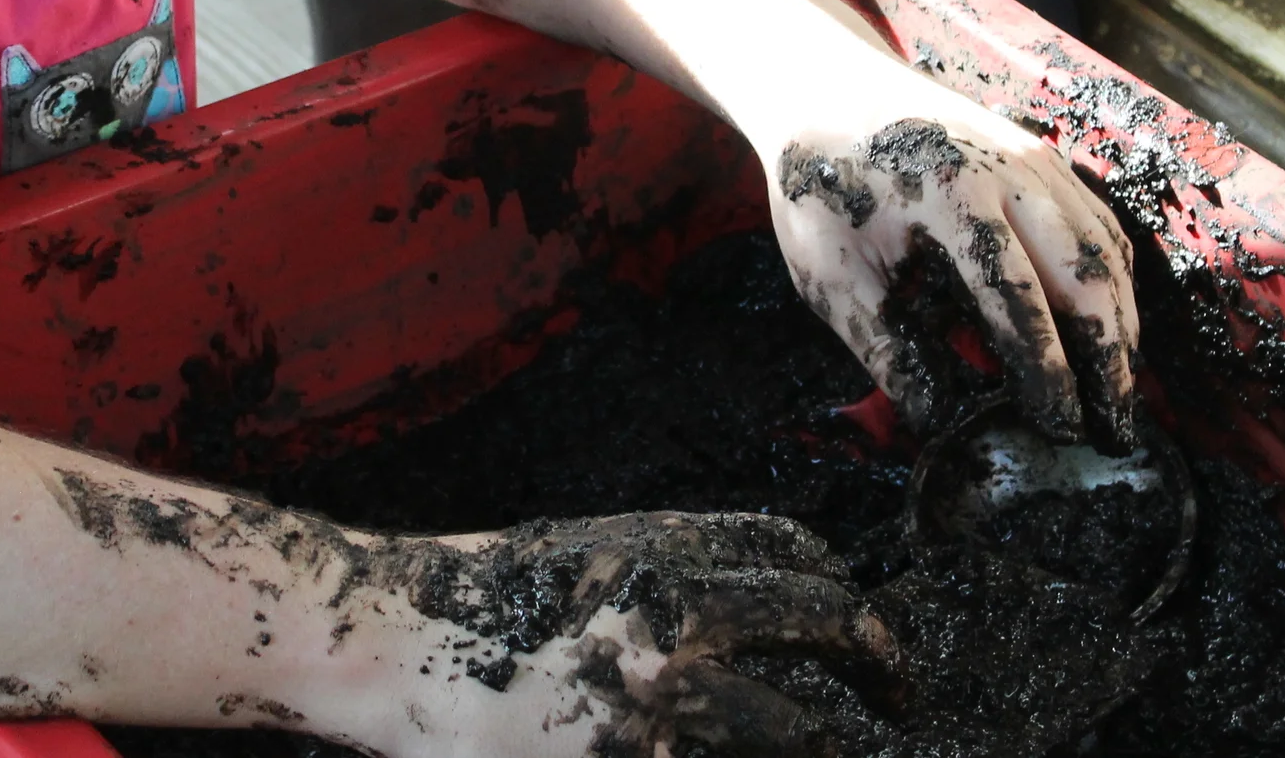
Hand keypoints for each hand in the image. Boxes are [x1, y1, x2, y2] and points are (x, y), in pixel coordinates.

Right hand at [400, 512, 895, 757]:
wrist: (384, 639)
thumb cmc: (469, 601)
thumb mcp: (579, 557)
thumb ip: (657, 578)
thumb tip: (727, 608)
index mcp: (663, 547)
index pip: (793, 552)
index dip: (839, 592)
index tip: (857, 629)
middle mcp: (678, 610)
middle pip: (827, 626)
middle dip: (882, 667)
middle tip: (899, 701)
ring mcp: (659, 694)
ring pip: (796, 732)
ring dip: (825, 753)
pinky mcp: (632, 756)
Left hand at [766, 78, 1139, 447]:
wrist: (825, 82)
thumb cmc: (820, 177)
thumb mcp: (828, 269)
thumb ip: (883, 345)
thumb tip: (936, 421)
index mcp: (950, 193)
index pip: (1017, 294)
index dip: (1046, 366)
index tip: (1059, 424)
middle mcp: (1008, 168)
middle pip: (1085, 271)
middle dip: (1106, 355)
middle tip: (1114, 426)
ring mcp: (1033, 155)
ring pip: (1103, 248)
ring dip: (1119, 321)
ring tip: (1117, 389)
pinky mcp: (1043, 154)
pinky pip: (1097, 222)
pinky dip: (1111, 279)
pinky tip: (1106, 325)